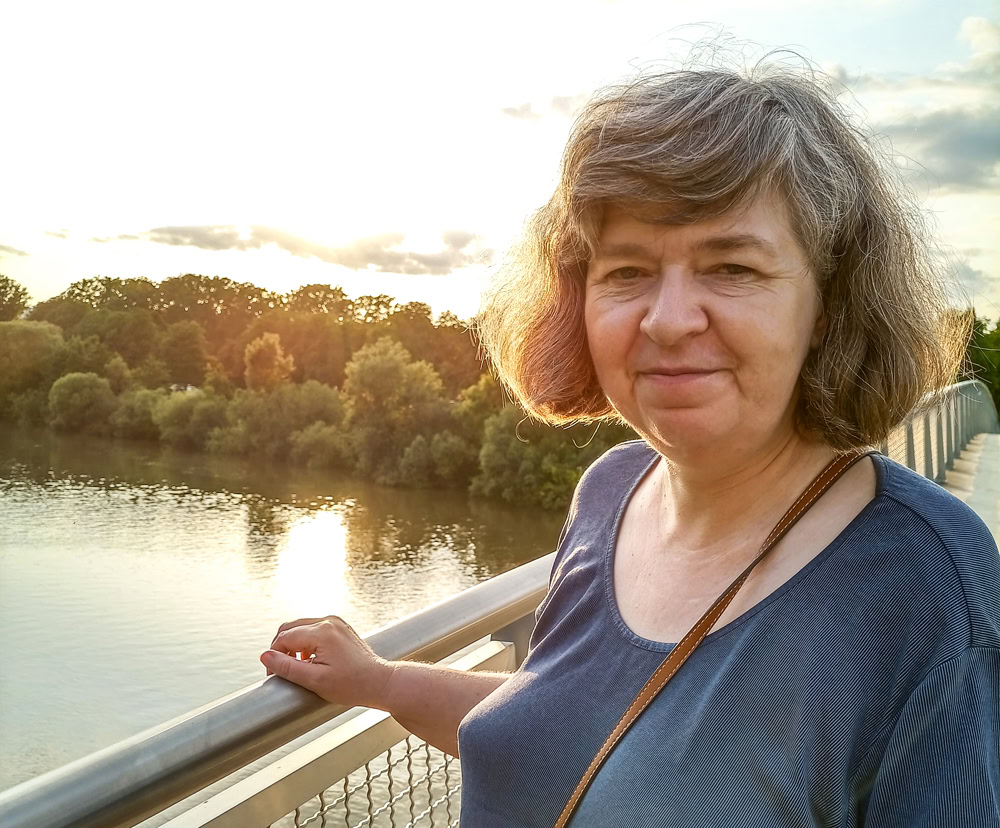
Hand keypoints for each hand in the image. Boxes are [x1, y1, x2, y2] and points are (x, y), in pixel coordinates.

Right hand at [260, 615, 393, 709]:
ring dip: (292, 645)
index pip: (284, 638)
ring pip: (300, 627)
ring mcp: (335, 622)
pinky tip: (309, 660)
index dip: (274, 657)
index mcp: (322, 632)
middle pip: (290, 628)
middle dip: (280, 648)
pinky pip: (313, 629)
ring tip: (296, 667)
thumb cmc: (352, 684)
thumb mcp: (315, 680)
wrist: (379, 682)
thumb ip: (287, 667)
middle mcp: (328, 621)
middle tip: (280, 669)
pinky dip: (305, 642)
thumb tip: (265, 656)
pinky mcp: (339, 627)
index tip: (273, 674)